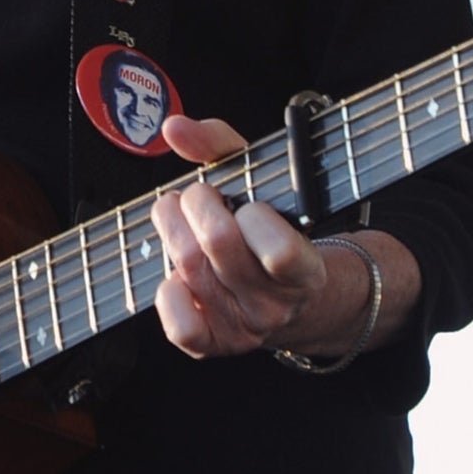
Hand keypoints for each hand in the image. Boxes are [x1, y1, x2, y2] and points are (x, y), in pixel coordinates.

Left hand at [149, 114, 339, 358]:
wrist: (290, 300)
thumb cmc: (272, 232)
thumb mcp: (262, 182)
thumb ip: (220, 146)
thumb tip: (175, 129)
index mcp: (304, 269)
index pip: (279, 250)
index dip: (253, 215)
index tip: (247, 204)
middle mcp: (276, 304)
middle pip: (218, 243)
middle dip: (198, 202)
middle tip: (201, 197)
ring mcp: (243, 327)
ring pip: (188, 267)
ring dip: (172, 228)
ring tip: (181, 218)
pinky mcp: (213, 344)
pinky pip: (180, 325)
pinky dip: (168, 293)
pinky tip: (177, 274)